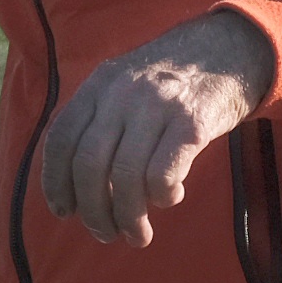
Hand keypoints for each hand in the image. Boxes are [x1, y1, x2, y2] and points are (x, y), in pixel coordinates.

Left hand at [40, 10, 276, 247]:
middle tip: (105, 233)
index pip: (61, 138)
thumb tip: (77, 186)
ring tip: (138, 235)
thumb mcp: (124, 84)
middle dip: (93, 210)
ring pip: (126, 177)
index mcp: (98, 84)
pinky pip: (163, 174)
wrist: (227, 47)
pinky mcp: (191, 123)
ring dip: (129, 217)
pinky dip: (162, 197)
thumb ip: (99, 120)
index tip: (63, 210)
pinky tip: (169, 198)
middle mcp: (121, 93)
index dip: (55, 181)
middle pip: (89, 164)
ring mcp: (156, 106)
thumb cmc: (170, 80)